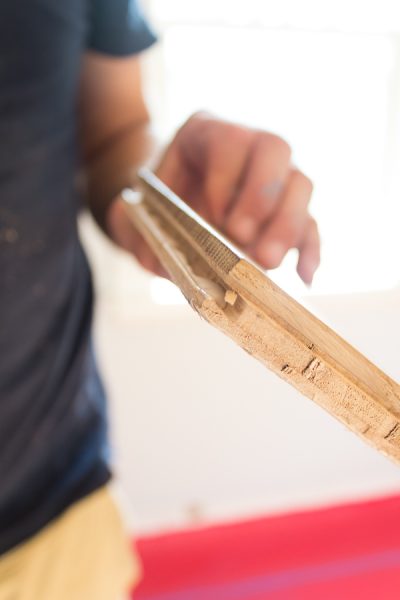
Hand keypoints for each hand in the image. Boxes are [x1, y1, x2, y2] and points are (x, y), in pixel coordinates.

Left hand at [108, 112, 319, 283]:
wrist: (166, 215)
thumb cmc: (153, 210)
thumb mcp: (135, 215)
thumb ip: (139, 233)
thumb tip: (163, 264)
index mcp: (207, 133)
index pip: (229, 139)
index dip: (224, 178)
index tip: (211, 216)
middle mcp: (249, 146)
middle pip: (276, 149)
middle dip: (261, 197)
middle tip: (241, 239)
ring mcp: (275, 177)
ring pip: (301, 184)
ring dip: (287, 225)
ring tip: (265, 262)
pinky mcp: (289, 211)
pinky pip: (310, 224)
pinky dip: (309, 250)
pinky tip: (303, 276)